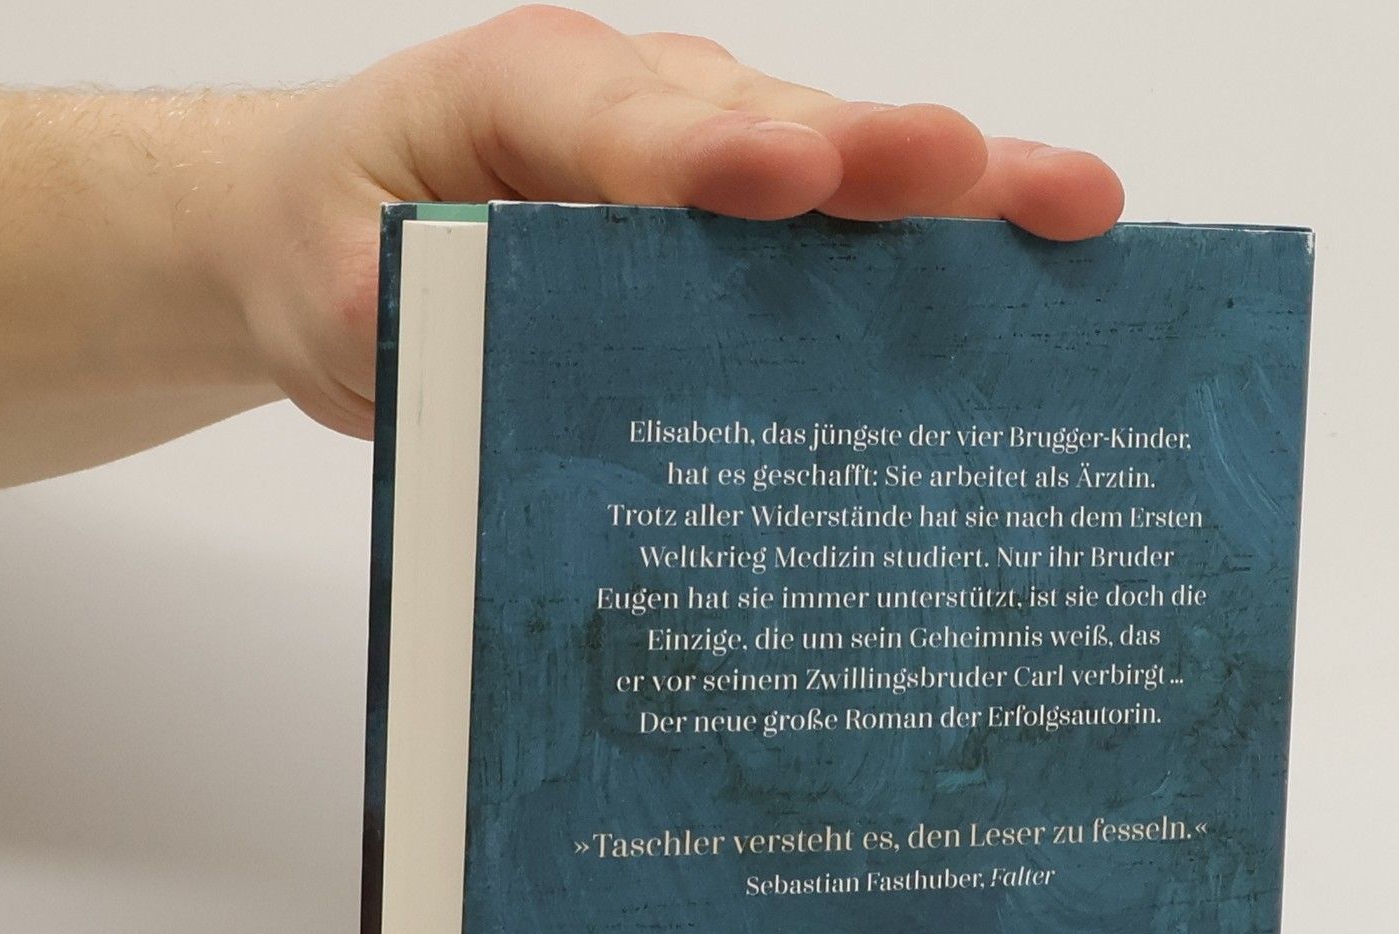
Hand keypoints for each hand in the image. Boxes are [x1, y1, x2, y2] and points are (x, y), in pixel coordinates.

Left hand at [202, 7, 1124, 434]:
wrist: (325, 227)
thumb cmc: (334, 242)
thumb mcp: (330, 296)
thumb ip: (405, 321)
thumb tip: (500, 366)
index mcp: (519, 100)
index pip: (624, 125)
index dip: (709, 151)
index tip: (791, 173)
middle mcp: (636, 110)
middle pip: (774, 125)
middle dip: (881, 155)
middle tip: (979, 170)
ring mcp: (703, 160)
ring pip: (834, 168)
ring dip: (952, 195)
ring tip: (1072, 212)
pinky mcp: (738, 231)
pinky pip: (837, 236)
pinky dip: (930, 255)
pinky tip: (1032, 273)